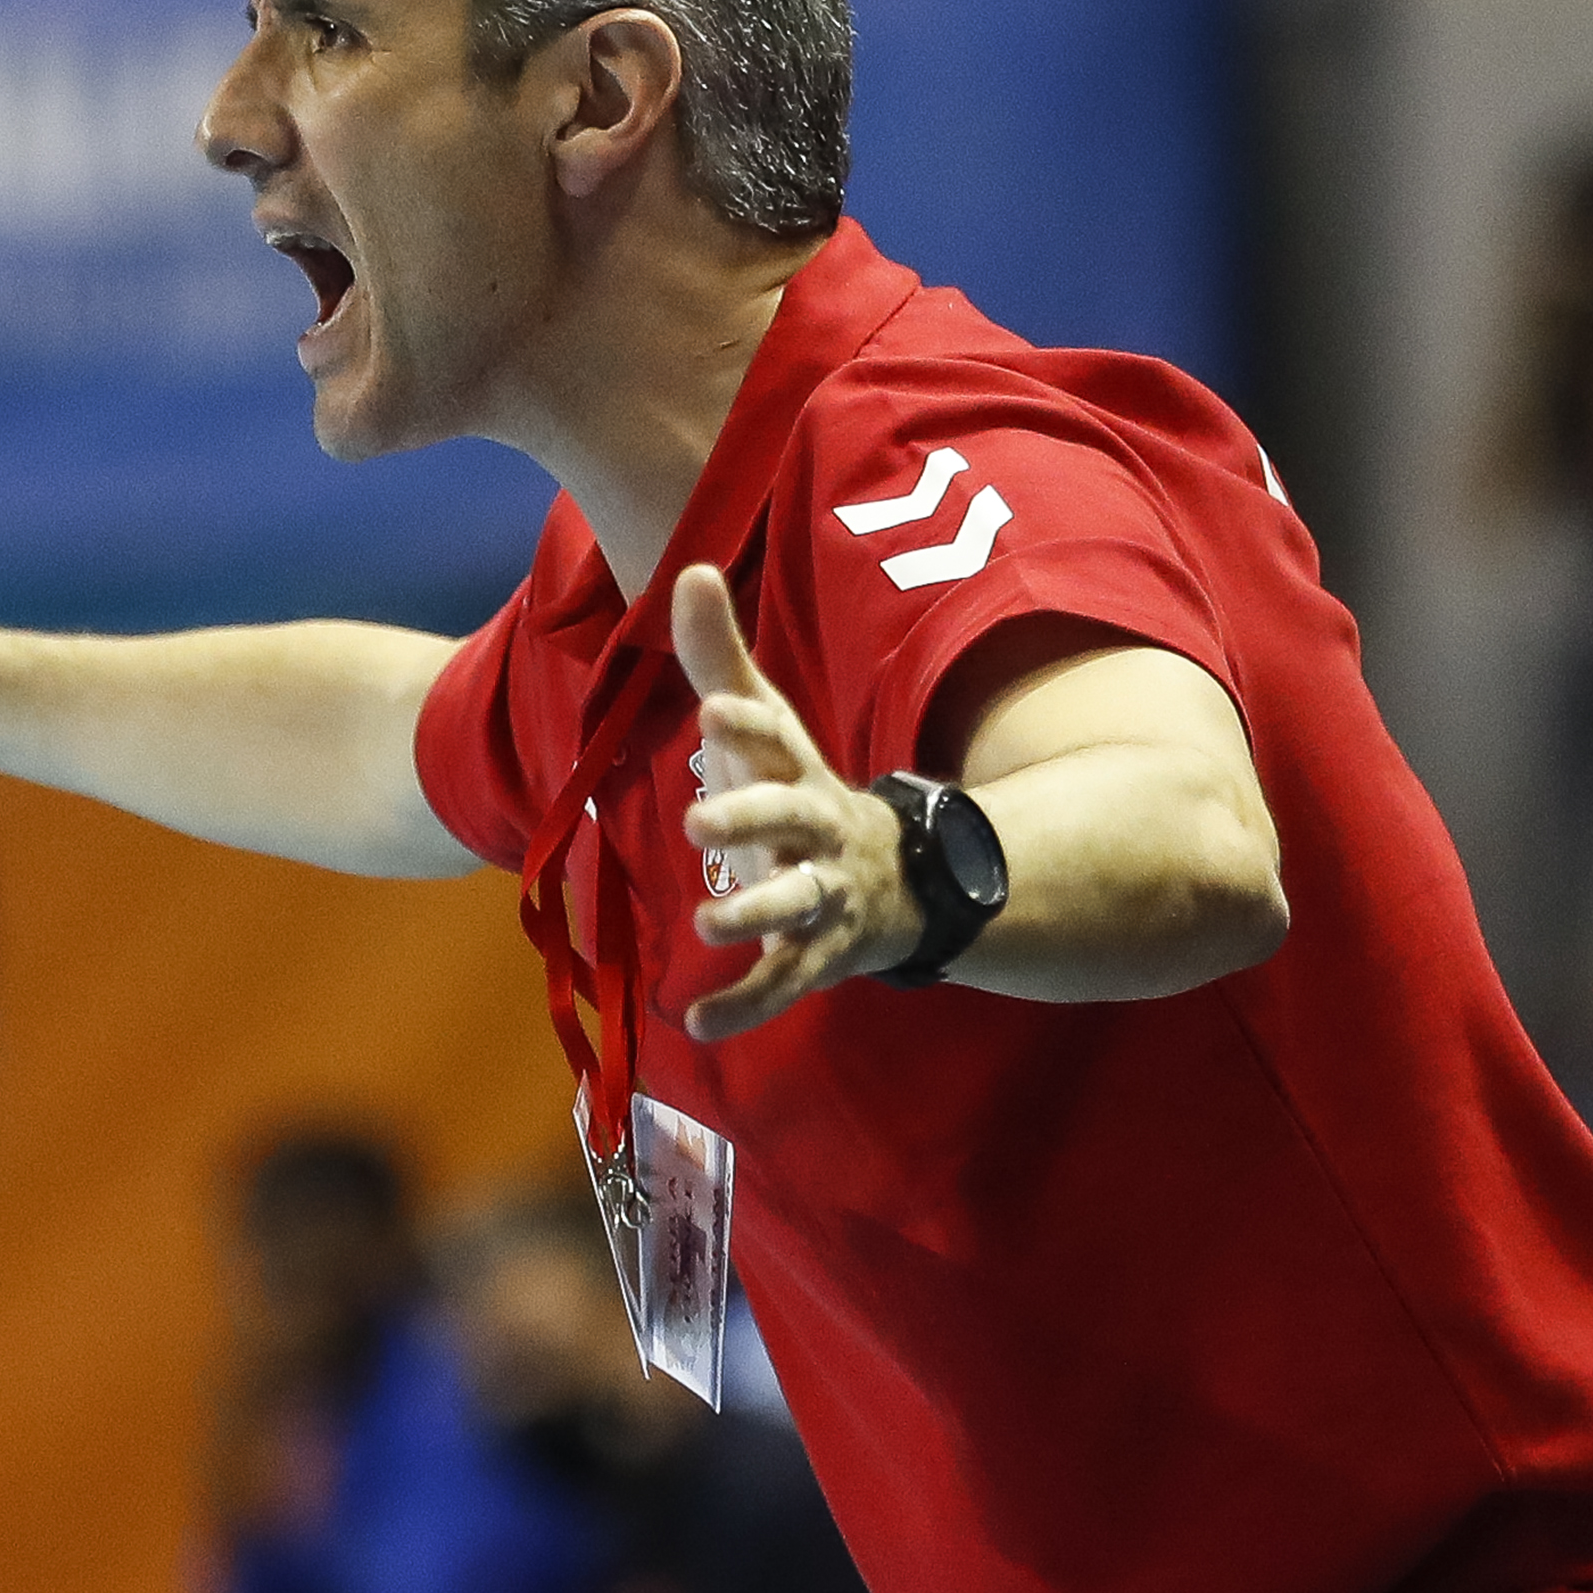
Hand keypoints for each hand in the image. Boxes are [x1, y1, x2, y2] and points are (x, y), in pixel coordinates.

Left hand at [671, 565, 915, 1039]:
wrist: (901, 880)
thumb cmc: (802, 791)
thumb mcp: (765, 725)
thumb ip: (720, 655)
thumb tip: (691, 568)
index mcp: (795, 770)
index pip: (774, 738)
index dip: (748, 725)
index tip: (715, 709)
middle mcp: (814, 830)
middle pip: (788, 817)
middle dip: (749, 818)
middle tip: (696, 820)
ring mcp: (821, 894)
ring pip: (794, 904)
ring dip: (753, 915)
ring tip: (706, 926)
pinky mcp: (818, 954)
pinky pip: (784, 984)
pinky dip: (745, 1009)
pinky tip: (699, 1024)